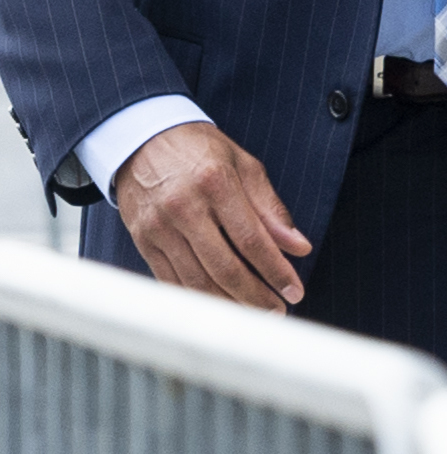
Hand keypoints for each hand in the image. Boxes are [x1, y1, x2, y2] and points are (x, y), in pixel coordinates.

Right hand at [112, 120, 309, 311]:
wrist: (141, 138)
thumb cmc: (198, 151)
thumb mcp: (244, 166)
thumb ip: (271, 208)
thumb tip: (298, 246)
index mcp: (214, 184)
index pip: (251, 240)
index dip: (276, 271)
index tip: (294, 291)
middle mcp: (183, 207)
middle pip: (224, 267)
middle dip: (255, 296)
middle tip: (277, 311)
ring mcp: (158, 226)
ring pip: (196, 280)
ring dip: (228, 304)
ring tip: (253, 315)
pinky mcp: (142, 239)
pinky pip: (169, 279)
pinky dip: (196, 298)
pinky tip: (218, 307)